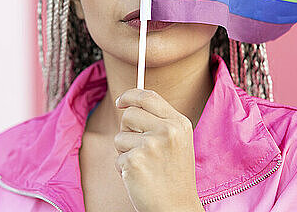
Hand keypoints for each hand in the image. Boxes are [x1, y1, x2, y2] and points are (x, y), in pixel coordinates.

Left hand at [114, 89, 204, 211]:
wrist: (177, 208)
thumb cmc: (174, 176)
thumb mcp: (178, 141)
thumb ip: (159, 121)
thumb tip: (128, 103)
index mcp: (179, 123)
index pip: (148, 96)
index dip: (130, 95)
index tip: (120, 102)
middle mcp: (167, 130)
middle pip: (129, 114)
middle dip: (127, 129)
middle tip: (140, 148)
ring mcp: (150, 145)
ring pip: (120, 136)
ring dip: (125, 151)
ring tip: (144, 166)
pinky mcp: (134, 161)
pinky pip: (117, 158)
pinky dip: (123, 169)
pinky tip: (140, 177)